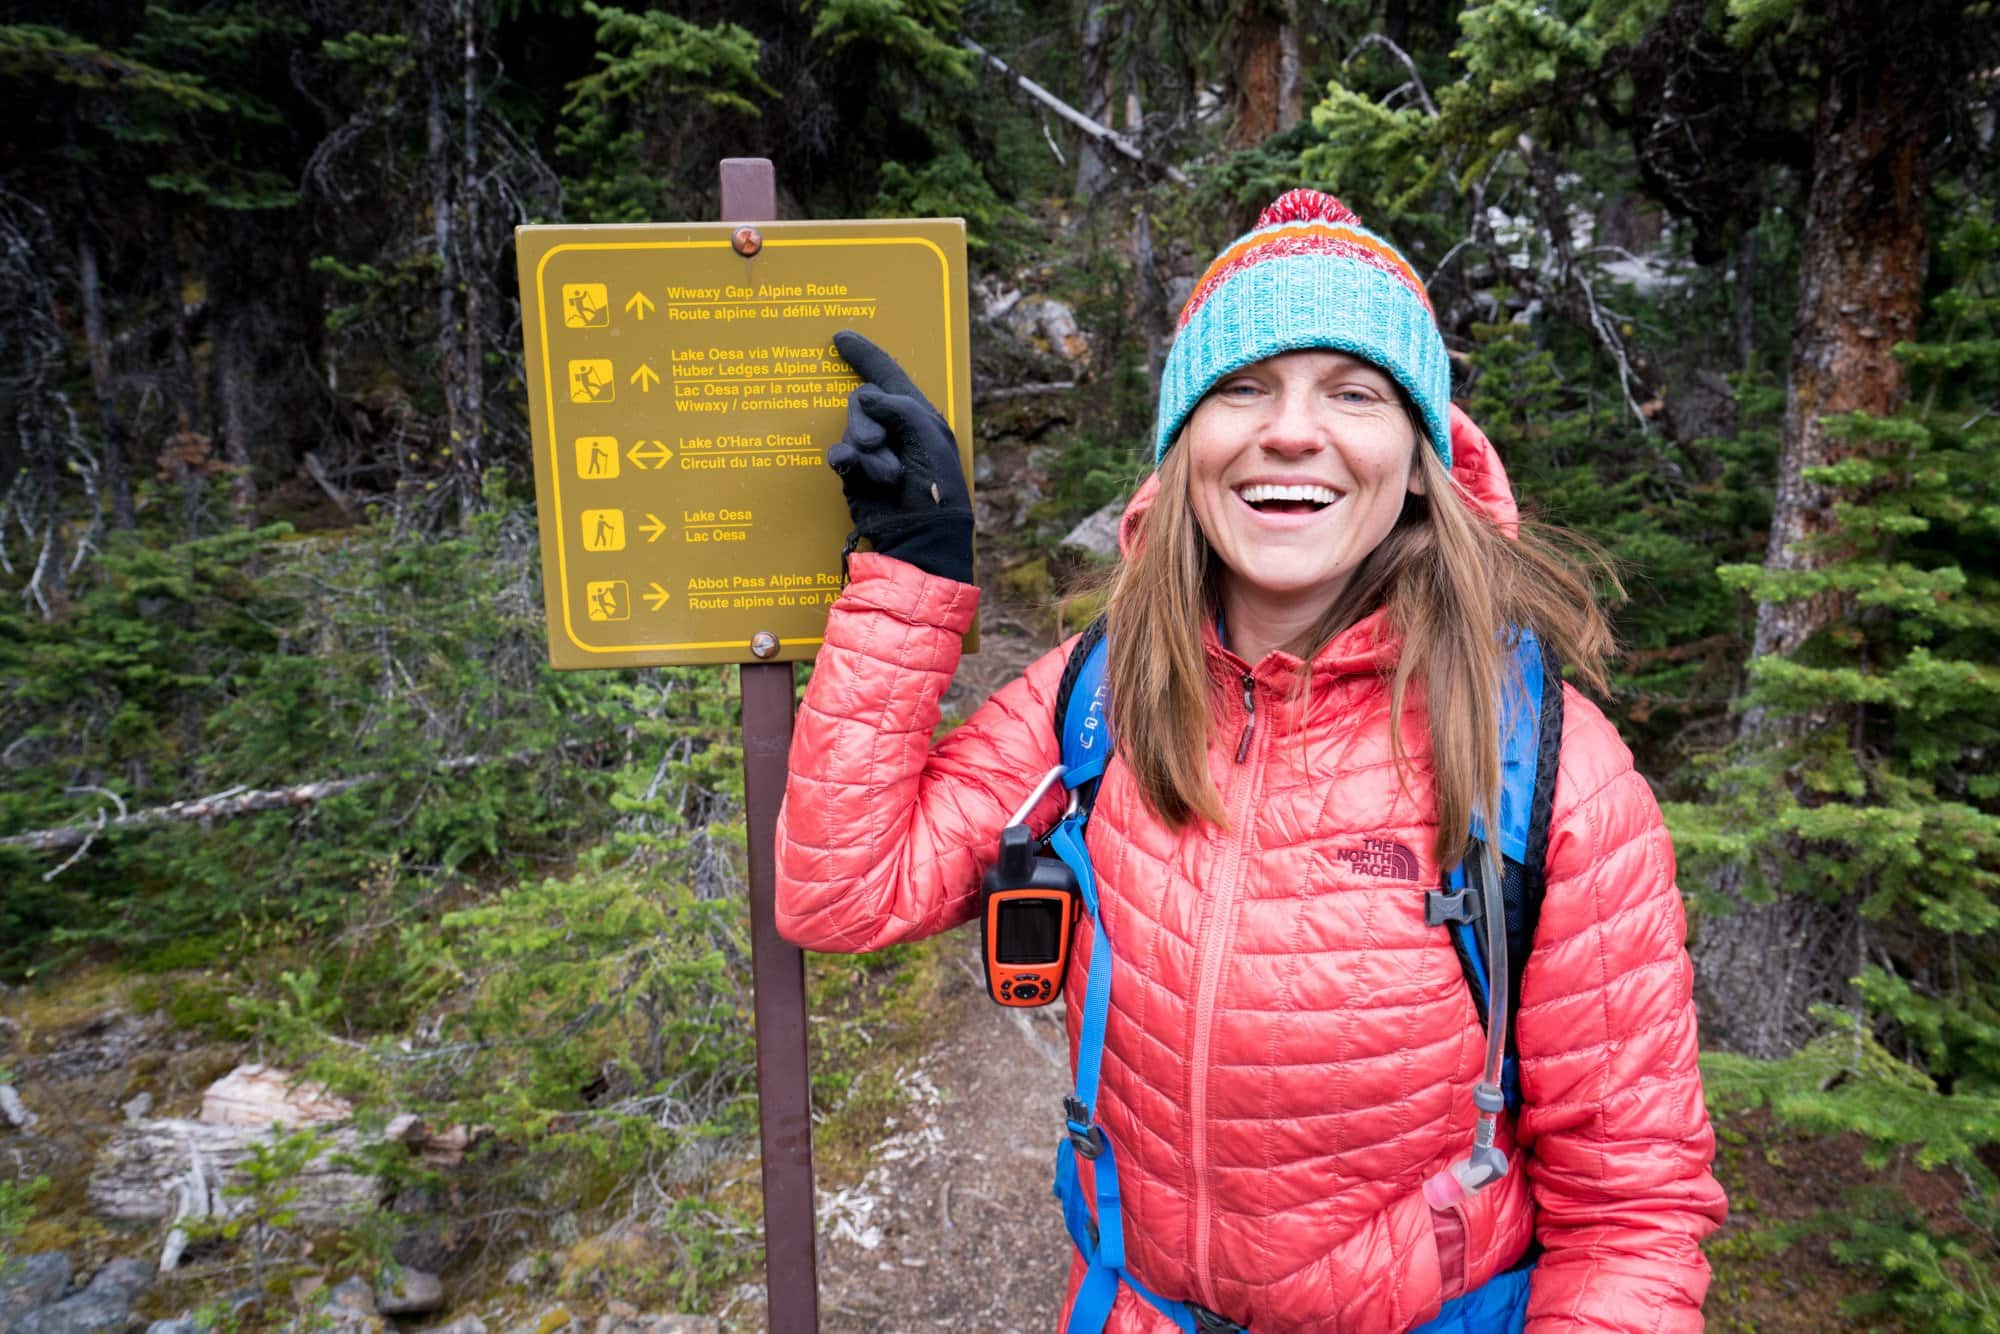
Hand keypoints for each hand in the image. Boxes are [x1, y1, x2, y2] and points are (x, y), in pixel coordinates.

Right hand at [828, 331, 973, 584]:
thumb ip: (898, 405)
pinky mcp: (855, 473)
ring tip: (886, 476)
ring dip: (867, 452)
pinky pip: (839, 453)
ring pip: (850, 428)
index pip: (889, 375)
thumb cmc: (934, 485)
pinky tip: (850, 470)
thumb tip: (867, 397)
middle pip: (862, 400)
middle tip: (877, 444)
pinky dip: (846, 461)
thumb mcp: (927, 434)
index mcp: (919, 415)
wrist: (920, 533)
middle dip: (865, 421)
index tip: (840, 337)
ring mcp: (874, 451)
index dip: (865, 355)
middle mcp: (895, 428)